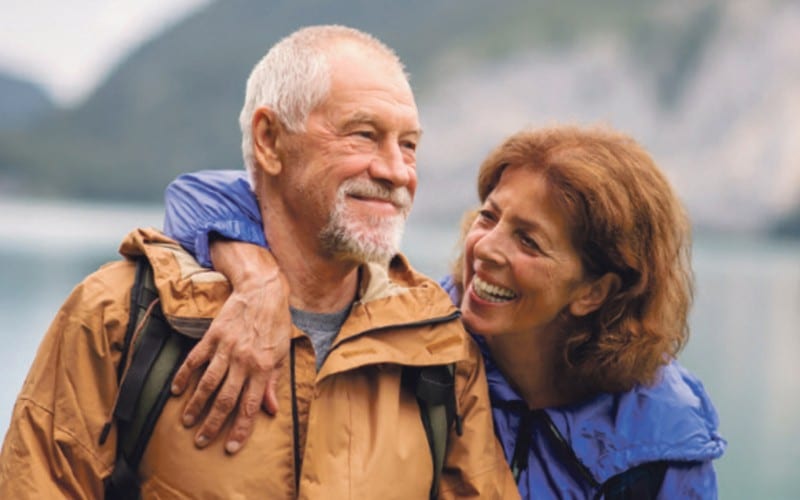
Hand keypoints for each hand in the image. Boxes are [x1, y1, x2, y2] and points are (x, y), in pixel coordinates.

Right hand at [170, 241, 289, 453]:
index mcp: (264, 368)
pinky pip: (195, 360)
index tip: (230, 448)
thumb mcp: (281, 354)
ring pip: (208, 384)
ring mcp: (226, 349)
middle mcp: (244, 362)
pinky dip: (183, 376)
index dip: (240, 429)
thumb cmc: (275, 324)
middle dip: (213, 424)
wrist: (262, 291)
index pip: (250, 406)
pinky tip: (176, 390)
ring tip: (186, 422)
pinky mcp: (212, 336)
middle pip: (226, 400)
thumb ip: (273, 383)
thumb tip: (271, 410)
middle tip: (201, 441)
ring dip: (196, 405)